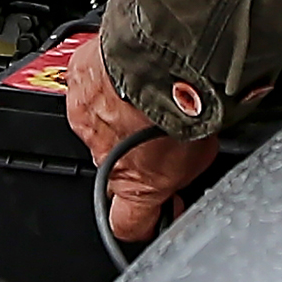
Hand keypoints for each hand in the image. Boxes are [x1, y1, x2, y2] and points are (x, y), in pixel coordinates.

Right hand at [63, 32, 218, 248]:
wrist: (162, 57)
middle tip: (160, 133)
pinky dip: (108, 80)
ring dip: (119, 116)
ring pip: (100, 125)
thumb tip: (185, 170)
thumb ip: (185, 170)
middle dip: (133, 156)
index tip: (155, 212)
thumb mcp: (203, 153)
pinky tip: (130, 69)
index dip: (140, 222)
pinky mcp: (78, 80)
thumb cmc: (185, 103)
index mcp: (134, 184)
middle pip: (113, 168)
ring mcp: (85, 118)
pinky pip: (91, 85)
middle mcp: (103, 156)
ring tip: (148, 94)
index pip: (126, 224)